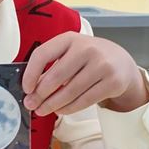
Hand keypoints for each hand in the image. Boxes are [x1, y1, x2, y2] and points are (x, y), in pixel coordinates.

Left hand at [22, 32, 148, 117]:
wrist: (121, 62)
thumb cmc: (89, 58)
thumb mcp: (70, 53)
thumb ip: (51, 66)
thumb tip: (31, 89)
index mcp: (70, 38)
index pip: (42, 54)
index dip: (30, 73)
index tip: (26, 88)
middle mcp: (87, 49)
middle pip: (56, 77)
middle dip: (40, 94)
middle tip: (31, 104)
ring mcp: (102, 65)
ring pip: (70, 92)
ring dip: (52, 104)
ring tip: (43, 110)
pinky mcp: (112, 82)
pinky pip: (84, 101)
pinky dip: (69, 108)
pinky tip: (60, 110)